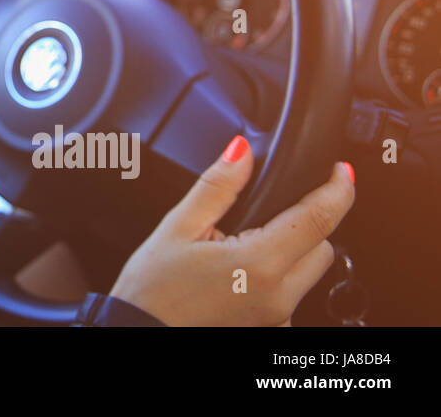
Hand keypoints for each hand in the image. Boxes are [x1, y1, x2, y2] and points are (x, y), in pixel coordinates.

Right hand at [110, 135, 355, 325]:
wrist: (142, 332)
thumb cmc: (153, 290)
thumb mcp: (178, 227)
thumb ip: (218, 186)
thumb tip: (242, 151)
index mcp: (258, 264)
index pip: (318, 220)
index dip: (337, 189)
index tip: (341, 171)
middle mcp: (279, 297)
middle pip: (322, 248)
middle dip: (305, 223)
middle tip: (259, 217)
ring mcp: (278, 318)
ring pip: (308, 273)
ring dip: (290, 252)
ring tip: (238, 250)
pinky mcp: (272, 327)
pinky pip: (291, 294)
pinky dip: (275, 278)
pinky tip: (239, 276)